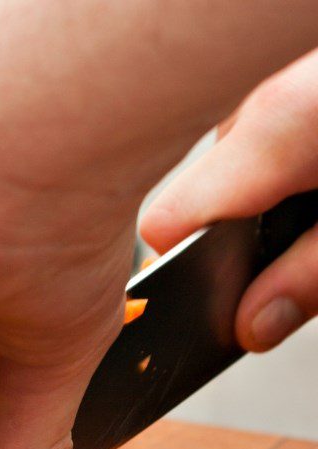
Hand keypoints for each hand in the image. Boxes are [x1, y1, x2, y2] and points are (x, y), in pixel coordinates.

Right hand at [141, 49, 317, 351]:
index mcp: (275, 132)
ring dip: (276, 222)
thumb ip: (311, 278)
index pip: (170, 223)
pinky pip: (272, 156)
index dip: (181, 275)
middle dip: (242, 253)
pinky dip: (294, 188)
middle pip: (208, 207)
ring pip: (243, 184)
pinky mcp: (301, 97)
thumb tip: (252, 325)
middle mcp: (262, 110)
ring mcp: (279, 98)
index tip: (206, 309)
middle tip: (305, 272)